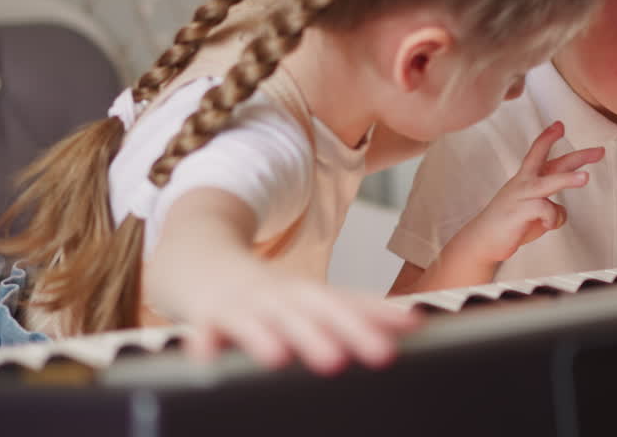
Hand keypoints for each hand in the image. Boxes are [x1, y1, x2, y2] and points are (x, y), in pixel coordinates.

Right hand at [181, 268, 420, 375]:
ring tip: (280, 359)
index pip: (350, 304)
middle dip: (341, 333)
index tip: (413, 327)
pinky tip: (207, 359)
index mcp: (310, 295)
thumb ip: (361, 313)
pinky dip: (203, 343)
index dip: (381, 315)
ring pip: (257, 321)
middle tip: (370, 354)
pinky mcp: (206, 316)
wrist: (201, 257)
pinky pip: (203, 330)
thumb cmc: (269, 292)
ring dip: (267, 338)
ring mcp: (243, 305)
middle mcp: (281, 297)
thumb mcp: (314, 299)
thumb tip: (415, 322)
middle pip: (311, 313)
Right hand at [450, 121, 603, 264]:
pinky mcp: (521, 210)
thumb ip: (550, 207)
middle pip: (553, 163)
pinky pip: (547, 211)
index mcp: (526, 179)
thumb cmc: (510, 223)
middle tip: (599, 151)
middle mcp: (525, 182)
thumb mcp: (533, 211)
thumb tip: (561, 211)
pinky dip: (552, 220)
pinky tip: (546, 224)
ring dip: (568, 179)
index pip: (538, 153)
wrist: (483, 239)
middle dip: (577, 156)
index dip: (548, 138)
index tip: (560, 125)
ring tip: (586, 177)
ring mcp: (523, 195)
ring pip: (550, 183)